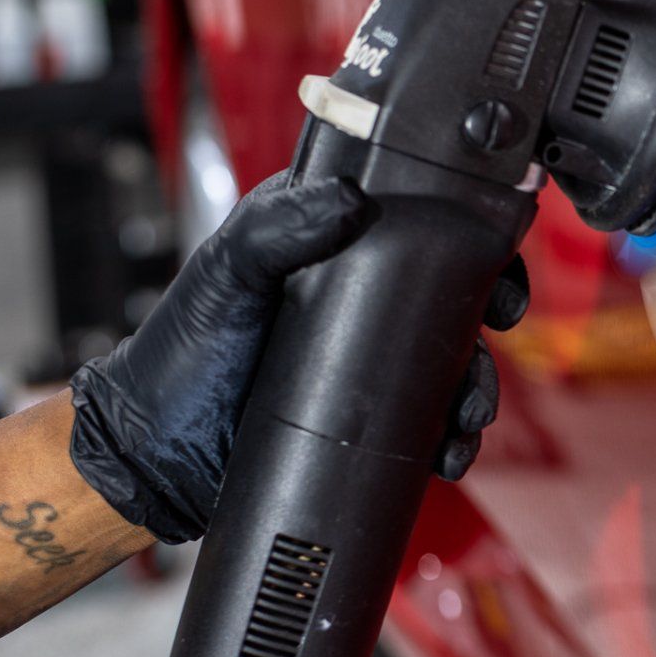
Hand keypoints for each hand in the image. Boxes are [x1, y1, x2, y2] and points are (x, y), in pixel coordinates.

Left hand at [69, 170, 528, 541]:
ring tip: (467, 416)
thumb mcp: (226, 272)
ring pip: (453, 366)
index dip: (471, 239)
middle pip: (455, 298)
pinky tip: (450, 455)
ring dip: (477, 390)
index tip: (495, 260)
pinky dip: (453, 440)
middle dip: (491, 315)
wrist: (156, 454)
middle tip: (499, 329)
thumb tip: (352, 202)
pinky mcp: (370, 421)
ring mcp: (369, 363)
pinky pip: (431, 425)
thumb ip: (277, 227)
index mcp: (332, 247)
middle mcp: (362, 301)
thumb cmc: (179, 353)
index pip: (420, 227)